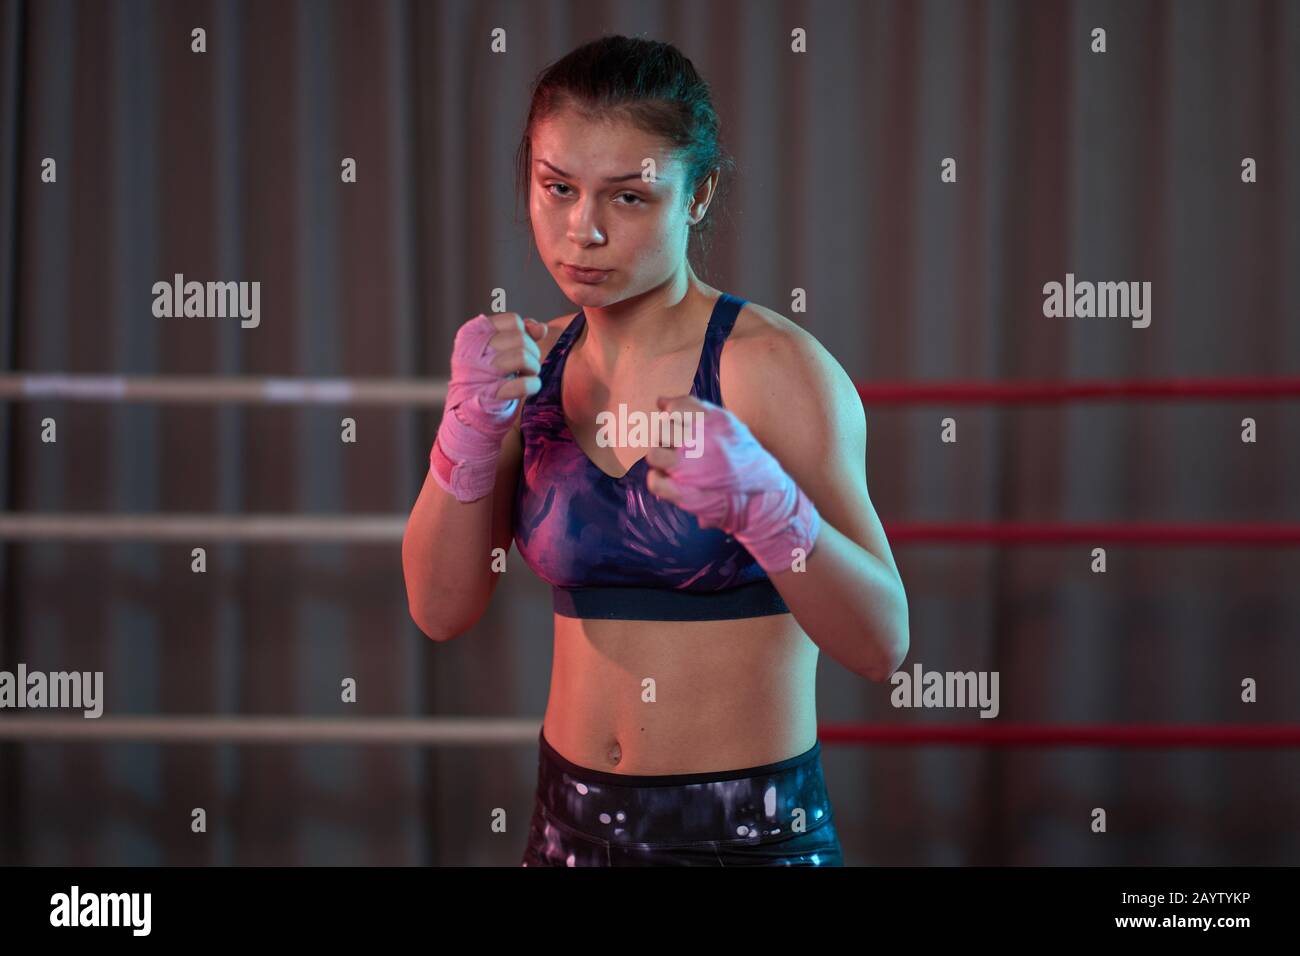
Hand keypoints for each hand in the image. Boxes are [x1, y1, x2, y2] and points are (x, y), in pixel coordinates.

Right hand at [431, 312, 548, 501]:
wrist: (469, 418)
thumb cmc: (488, 379)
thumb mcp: (499, 351)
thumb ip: (520, 334)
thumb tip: (542, 328)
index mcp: (471, 334)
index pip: (512, 321)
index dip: (524, 335)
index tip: (520, 349)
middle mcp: (471, 350)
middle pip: (520, 338)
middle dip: (532, 353)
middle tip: (527, 367)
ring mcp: (478, 373)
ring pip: (522, 356)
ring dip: (532, 368)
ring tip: (527, 376)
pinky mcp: (488, 396)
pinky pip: (524, 383)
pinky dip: (533, 385)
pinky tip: (530, 388)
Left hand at [644, 394, 820, 573]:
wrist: (763, 496)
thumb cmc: (744, 458)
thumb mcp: (729, 425)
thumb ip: (694, 409)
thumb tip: (660, 401)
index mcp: (713, 421)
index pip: (675, 407)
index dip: (672, 415)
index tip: (681, 424)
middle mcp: (700, 441)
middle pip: (661, 429)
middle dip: (665, 436)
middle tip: (678, 446)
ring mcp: (690, 468)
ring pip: (654, 453)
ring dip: (660, 457)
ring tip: (674, 462)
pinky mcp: (684, 494)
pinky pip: (654, 481)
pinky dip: (658, 480)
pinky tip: (669, 480)